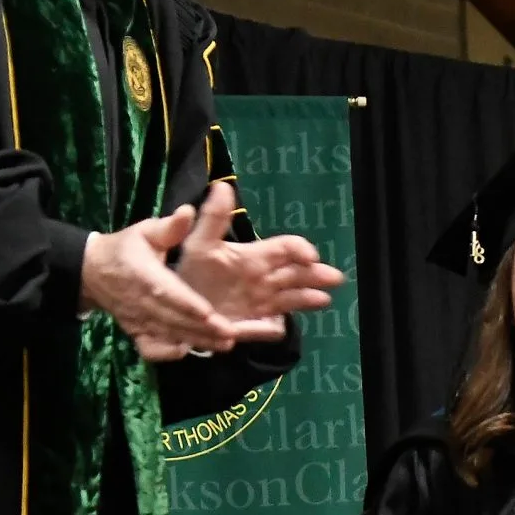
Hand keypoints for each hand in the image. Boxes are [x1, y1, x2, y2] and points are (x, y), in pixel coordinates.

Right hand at [80, 207, 242, 362]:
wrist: (92, 272)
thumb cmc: (125, 248)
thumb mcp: (144, 231)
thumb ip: (169, 227)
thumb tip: (188, 211)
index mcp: (143, 275)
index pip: (168, 293)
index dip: (188, 304)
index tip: (210, 313)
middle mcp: (141, 302)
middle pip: (173, 319)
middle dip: (201, 329)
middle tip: (230, 334)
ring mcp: (137, 320)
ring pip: (168, 335)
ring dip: (195, 342)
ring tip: (223, 345)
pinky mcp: (135, 332)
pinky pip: (150, 348)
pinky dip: (167, 353)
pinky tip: (188, 353)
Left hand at [177, 184, 346, 342]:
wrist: (179, 305)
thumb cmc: (192, 271)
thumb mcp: (200, 243)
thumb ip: (214, 218)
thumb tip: (224, 186)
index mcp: (255, 257)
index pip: (285, 248)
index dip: (300, 249)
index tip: (312, 256)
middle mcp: (264, 280)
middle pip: (296, 275)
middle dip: (316, 275)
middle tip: (335, 278)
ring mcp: (261, 304)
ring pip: (291, 300)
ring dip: (307, 299)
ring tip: (324, 300)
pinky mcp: (253, 326)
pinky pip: (270, 328)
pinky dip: (273, 328)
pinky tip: (278, 326)